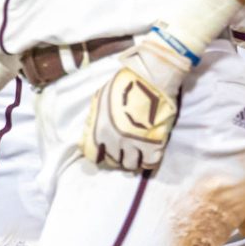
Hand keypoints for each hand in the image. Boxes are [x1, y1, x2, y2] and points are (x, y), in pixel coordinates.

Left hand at [80, 28, 197, 172]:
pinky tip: (149, 155)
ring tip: (136, 152)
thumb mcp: (101, 99)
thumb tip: (90, 133)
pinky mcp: (154, 146)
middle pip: (112, 162)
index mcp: (99, 130)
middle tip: (122, 150)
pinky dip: (148, 161)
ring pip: (130, 166)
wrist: (152, 79)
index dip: (98, 154)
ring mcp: (135, 145)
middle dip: (116, 157)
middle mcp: (115, 142)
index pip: (92, 155)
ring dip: (132, 160)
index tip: (103, 152)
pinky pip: (149, 164)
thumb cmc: (125, 84)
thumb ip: (96, 119)